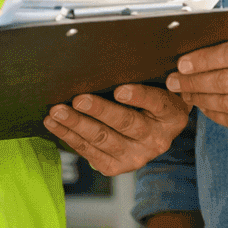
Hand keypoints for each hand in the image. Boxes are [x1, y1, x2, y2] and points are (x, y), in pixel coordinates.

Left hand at [43, 85, 190, 175]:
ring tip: (57, 112)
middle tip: (78, 99)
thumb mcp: (159, 87)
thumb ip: (144, 77)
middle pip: (126, 123)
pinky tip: (55, 125)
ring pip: (103, 139)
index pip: (157, 103)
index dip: (138, 96)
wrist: (154, 132)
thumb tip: (111, 60)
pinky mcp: (116, 167)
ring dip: (76, 124)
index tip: (120, 89)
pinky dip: (69, 137)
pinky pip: (89, 152)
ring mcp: (137, 157)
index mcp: (171, 116)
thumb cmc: (152, 101)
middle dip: (99, 110)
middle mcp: (157, 140)